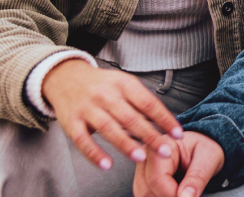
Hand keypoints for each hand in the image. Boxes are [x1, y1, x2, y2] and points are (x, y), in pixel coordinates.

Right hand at [42, 59, 182, 169]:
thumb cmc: (102, 85)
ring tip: (140, 157)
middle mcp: (106, 95)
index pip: (148, 102)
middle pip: (131, 117)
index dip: (164, 119)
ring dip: (126, 144)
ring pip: (108, 128)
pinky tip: (107, 165)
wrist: (65, 78)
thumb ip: (141, 103)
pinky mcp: (71, 122)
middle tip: (165, 151)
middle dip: (150, 136)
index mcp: (123, 84)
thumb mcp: (123, 84)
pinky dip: (95, 154)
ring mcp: (87, 108)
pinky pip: (83, 141)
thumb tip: (164, 124)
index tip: (178, 133)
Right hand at [133, 131, 224, 196]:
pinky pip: (145, 195)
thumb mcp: (209, 159)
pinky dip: (159, 196)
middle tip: (186, 192)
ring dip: (162, 196)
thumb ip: (197, 178)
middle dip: (167, 196)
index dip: (172, 194)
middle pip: (146, 190)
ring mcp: (141, 168)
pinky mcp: (142, 178)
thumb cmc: (205, 148)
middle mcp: (145, 155)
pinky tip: (173, 192)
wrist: (202, 148)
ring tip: (181, 189)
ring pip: (143, 195)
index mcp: (161, 145)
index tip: (188, 195)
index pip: (156, 179)